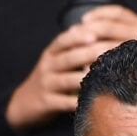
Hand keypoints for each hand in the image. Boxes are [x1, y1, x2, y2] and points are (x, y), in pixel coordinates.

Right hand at [5, 5, 136, 130]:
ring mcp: (46, 84)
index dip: (78, 36)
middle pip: (68, 58)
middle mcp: (47, 66)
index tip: (95, 33)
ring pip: (67, 80)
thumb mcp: (56, 61)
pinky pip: (63, 103)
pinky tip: (93, 102)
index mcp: (51, 53)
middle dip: (89, 54)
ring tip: (104, 76)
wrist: (25, 103)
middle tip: (110, 51)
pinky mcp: (47, 103)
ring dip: (85, 78)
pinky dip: (77, 103)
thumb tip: (97, 32)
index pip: (63, 40)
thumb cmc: (50, 79)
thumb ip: (73, 49)